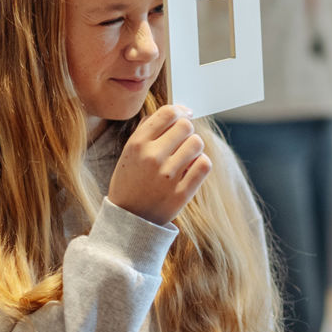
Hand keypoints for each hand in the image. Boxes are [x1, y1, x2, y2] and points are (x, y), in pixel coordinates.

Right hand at [108, 105, 210, 225]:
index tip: (184, 116)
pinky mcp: (181, 193)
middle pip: (185, 126)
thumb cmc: (130, 181)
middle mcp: (152, 158)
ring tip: (186, 156)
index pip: (167, 113)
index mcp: (137, 144)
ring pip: (197, 143)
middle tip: (183, 140)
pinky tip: (192, 168)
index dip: (180, 111)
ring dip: (194, 147)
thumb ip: (147, 130)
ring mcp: (168, 176)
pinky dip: (201, 163)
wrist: (128, 219)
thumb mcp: (128, 153)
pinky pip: (204, 165)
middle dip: (187, 130)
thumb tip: (175, 111)